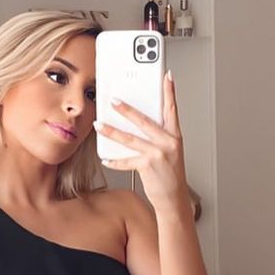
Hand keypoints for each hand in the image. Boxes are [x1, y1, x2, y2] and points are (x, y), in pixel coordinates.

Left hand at [95, 69, 188, 212]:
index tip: (166, 76)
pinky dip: (114, 160)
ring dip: (112, 131)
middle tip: (114, 99)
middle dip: (127, 109)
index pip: (172, 109)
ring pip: (130, 139)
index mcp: (175, 136)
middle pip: (144, 121)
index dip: (170, 92)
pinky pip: (126, 161)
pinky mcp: (147, 166)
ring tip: (99, 125)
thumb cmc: (170, 175)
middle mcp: (168, 143)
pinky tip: (106, 158)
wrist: (174, 199)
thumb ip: (158, 136)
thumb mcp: (170, 152)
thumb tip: (139, 123)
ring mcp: (158, 154)